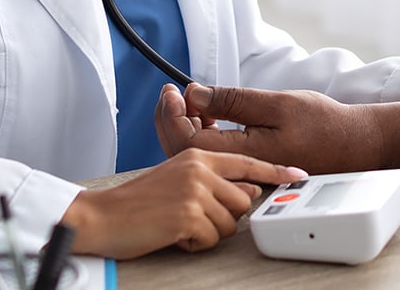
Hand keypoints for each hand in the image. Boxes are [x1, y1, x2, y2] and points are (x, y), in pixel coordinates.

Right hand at [61, 148, 306, 257]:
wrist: (101, 216)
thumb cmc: (137, 202)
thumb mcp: (178, 179)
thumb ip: (214, 180)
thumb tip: (249, 190)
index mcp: (198, 156)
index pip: (247, 163)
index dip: (276, 171)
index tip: (298, 175)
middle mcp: (199, 169)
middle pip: (242, 201)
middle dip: (224, 217)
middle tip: (193, 219)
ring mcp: (194, 191)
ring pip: (230, 222)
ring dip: (208, 232)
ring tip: (180, 225)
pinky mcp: (188, 215)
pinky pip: (211, 238)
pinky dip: (194, 243)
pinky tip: (174, 234)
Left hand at [157, 83, 385, 175]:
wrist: (354, 144)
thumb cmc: (323, 123)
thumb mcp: (277, 103)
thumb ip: (233, 101)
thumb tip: (194, 95)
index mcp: (245, 156)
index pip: (189, 142)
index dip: (172, 116)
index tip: (174, 90)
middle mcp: (240, 170)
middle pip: (186, 153)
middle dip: (170, 120)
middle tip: (171, 93)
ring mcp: (245, 172)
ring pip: (198, 156)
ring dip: (185, 127)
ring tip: (187, 100)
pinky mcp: (251, 168)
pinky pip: (214, 156)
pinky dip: (202, 134)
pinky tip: (208, 115)